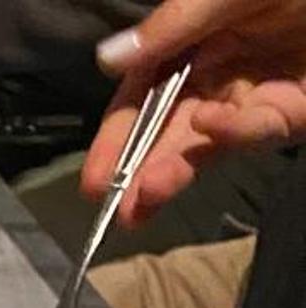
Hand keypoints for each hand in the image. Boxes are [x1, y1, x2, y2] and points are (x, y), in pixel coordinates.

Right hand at [87, 0, 305, 220]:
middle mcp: (225, 69)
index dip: (119, 135)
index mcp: (200, 35)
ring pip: (209, 143)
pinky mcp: (298, 111)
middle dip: (143, 171)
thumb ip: (173, 25)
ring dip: (176, 170)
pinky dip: (233, 132)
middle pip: (171, 129)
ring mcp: (261, 93)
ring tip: (147, 195)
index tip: (97, 178)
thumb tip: (107, 58)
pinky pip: (260, 131)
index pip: (145, 92)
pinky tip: (210, 126)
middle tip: (117, 208)